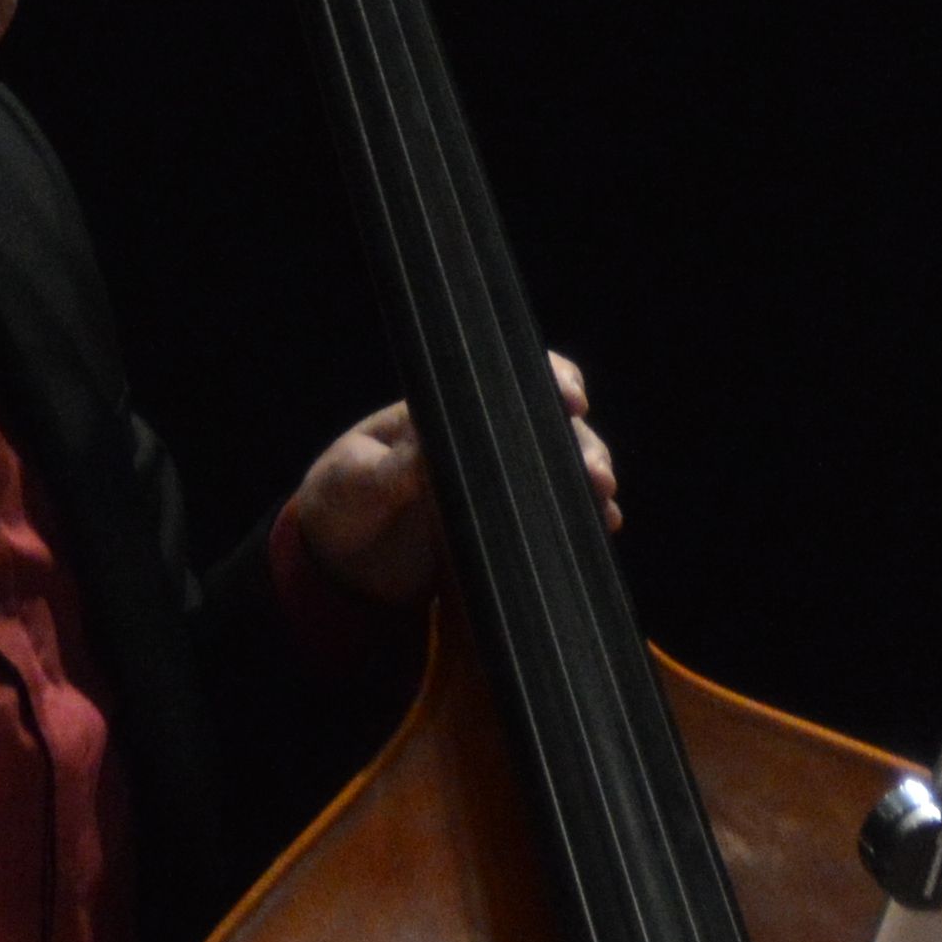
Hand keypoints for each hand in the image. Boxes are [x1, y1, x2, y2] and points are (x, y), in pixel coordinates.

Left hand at [288, 356, 616, 603]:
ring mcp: (497, 482)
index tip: (573, 399)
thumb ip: (389, 472)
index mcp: (447, 410)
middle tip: (596, 476)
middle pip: (551, 427)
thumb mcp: (352, 484)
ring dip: (589, 482)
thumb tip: (427, 455)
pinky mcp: (503, 524)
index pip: (511, 379)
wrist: (336, 562)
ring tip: (605, 508)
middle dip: (583, 445)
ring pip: (561, 469)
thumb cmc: (339, 502)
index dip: (553, 380)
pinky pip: (552, 515)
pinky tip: (604, 529)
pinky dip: (580, 520)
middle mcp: (482, 440)